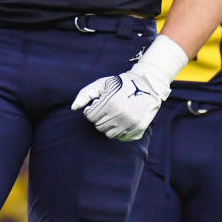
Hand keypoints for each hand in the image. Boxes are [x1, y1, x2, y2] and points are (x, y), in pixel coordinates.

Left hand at [71, 35, 185, 140]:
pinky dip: (120, 131)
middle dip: (100, 118)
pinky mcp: (138, 129)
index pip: (91, 117)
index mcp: (110, 103)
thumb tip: (73, 108)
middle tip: (107, 109)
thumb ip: (85, 94)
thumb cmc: (120, 84)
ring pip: (109, 134)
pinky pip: (122, 138)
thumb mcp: (102, 84)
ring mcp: (130, 124)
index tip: (99, 104)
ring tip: (115, 115)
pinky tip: (124, 120)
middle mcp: (120, 115)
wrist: (148, 85)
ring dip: (109, 126)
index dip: (92, 110)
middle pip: (99, 127)